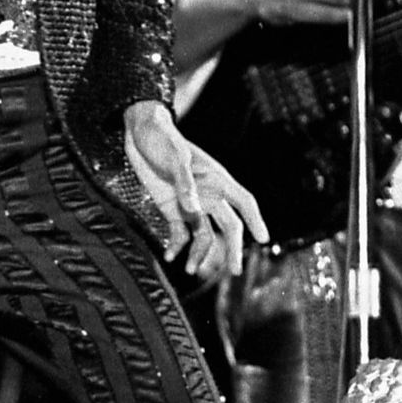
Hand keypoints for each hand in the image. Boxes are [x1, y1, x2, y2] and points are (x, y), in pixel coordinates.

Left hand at [124, 100, 267, 284]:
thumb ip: (184, 184)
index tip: (264, 239)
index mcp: (216, 179)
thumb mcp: (173, 159)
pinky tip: (169, 256)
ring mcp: (190, 203)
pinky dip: (176, 246)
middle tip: (236, 272)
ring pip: (203, 234)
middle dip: (232, 249)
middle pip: (227, 225)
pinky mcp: (171, 208)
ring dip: (199, 253)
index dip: (255, 220)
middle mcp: (207, 194)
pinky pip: (179, 233)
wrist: (138, 130)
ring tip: (188, 269)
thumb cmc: (161, 139)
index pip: (243, 202)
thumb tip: (194, 210)